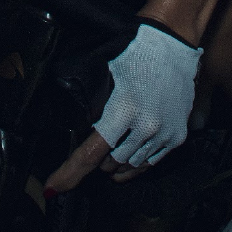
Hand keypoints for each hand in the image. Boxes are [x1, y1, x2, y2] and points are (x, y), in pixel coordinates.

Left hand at [46, 22, 199, 192]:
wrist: (174, 43)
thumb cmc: (135, 53)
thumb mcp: (106, 75)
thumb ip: (94, 106)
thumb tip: (81, 131)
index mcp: (124, 110)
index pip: (91, 153)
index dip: (70, 173)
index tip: (53, 188)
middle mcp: (146, 127)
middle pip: (111, 163)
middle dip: (98, 160)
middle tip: (93, 149)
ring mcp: (164, 134)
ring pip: (131, 166)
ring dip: (116, 164)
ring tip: (109, 157)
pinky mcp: (178, 136)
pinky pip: (151, 162)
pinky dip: (137, 163)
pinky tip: (128, 159)